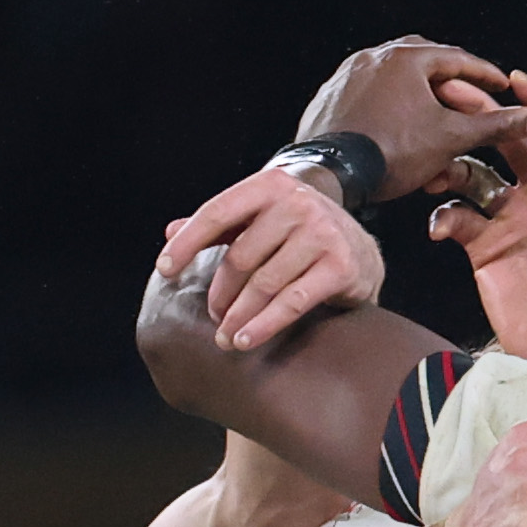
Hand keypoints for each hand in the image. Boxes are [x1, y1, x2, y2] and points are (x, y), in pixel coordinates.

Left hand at [154, 165, 386, 350]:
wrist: (361, 247)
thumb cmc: (298, 234)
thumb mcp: (260, 219)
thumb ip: (220, 224)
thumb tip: (169, 232)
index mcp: (270, 186)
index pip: (217, 214)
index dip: (186, 244)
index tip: (165, 272)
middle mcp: (297, 203)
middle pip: (240, 256)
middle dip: (220, 293)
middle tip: (213, 317)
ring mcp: (322, 233)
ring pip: (264, 283)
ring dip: (239, 316)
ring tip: (225, 338)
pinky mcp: (340, 266)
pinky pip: (293, 301)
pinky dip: (265, 325)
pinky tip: (247, 339)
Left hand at [295, 37, 526, 200]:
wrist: (328, 175)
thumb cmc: (391, 153)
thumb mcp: (451, 139)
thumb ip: (498, 126)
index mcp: (406, 58)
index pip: (458, 59)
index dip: (485, 74)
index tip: (501, 85)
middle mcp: (373, 56)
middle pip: (423, 60)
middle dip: (448, 77)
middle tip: (466, 92)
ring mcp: (347, 74)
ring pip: (392, 75)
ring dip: (415, 89)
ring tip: (431, 111)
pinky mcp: (329, 95)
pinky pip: (367, 91)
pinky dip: (387, 102)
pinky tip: (394, 124)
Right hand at [430, 70, 526, 357]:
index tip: (516, 80)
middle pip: (512, 145)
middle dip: (486, 118)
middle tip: (456, 94)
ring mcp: (512, 220)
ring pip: (477, 175)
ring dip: (456, 165)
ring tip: (436, 163)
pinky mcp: (486, 246)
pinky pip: (459, 218)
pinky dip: (445, 217)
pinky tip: (439, 226)